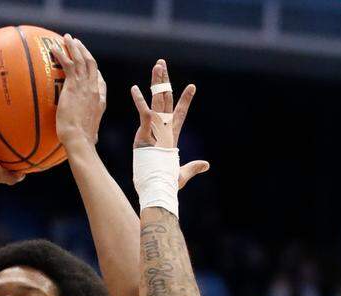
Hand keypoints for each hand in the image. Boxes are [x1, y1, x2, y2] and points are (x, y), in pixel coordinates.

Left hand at [55, 34, 105, 152]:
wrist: (79, 139)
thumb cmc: (82, 141)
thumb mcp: (90, 134)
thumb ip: (92, 133)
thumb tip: (93, 141)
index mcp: (100, 100)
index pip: (99, 80)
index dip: (94, 71)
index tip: (88, 65)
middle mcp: (95, 89)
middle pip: (92, 64)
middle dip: (85, 51)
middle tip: (77, 43)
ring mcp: (86, 85)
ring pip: (82, 59)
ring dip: (74, 46)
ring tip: (67, 38)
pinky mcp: (74, 85)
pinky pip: (68, 63)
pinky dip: (62, 54)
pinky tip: (54, 48)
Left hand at [130, 59, 209, 189]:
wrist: (159, 186)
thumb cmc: (167, 182)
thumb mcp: (182, 173)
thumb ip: (192, 167)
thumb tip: (206, 165)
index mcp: (172, 136)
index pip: (180, 114)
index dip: (185, 100)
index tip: (191, 87)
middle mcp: (166, 128)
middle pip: (167, 99)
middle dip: (165, 82)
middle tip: (162, 65)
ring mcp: (157, 128)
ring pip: (158, 100)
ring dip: (157, 82)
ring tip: (157, 66)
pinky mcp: (147, 132)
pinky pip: (143, 112)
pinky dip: (139, 100)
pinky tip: (134, 88)